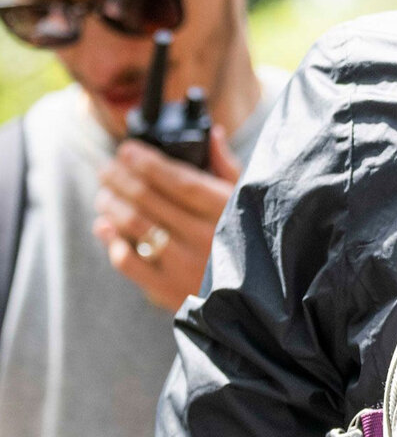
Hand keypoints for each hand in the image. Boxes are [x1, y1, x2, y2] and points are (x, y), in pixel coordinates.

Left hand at [93, 125, 240, 311]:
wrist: (253, 302)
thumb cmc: (249, 246)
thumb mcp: (247, 205)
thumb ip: (228, 169)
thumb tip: (213, 134)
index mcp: (227, 213)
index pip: (179, 181)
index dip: (148, 163)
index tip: (127, 150)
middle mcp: (206, 238)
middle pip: (150, 199)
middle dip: (120, 178)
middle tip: (107, 170)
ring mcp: (185, 266)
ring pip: (134, 225)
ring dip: (111, 205)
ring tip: (104, 196)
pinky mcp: (168, 290)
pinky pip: (128, 261)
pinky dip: (111, 241)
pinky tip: (105, 227)